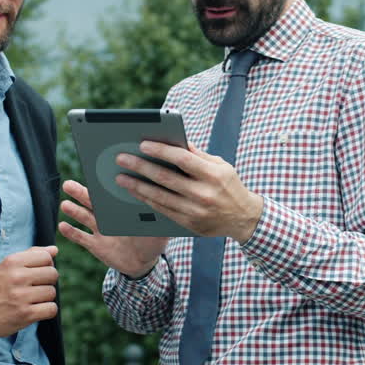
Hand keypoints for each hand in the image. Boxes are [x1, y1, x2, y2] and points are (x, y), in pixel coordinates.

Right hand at [0, 246, 58, 338]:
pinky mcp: (25, 315)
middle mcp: (17, 277)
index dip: (46, 265)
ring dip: (46, 297)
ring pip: (52, 292)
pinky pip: (51, 309)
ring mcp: (21, 297)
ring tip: (33, 299)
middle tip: (36, 287)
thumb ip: (30, 255)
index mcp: (12, 262)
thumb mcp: (6, 266)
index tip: (38, 273)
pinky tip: (37, 310)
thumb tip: (54, 249)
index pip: (46, 257)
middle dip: (47, 281)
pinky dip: (47, 310)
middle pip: (52, 274)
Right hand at [59, 180, 168, 278]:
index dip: (101, 183)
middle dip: (80, 193)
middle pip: (92, 202)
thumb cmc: (152, 241)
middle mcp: (108, 216)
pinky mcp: (95, 245)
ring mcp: (100, 230)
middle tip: (68, 184)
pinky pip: (82, 238)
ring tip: (65, 204)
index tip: (93, 172)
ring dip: (74, 211)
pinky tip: (62, 226)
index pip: (109, 193)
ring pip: (84, 217)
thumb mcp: (158, 229)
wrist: (143, 264)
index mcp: (121, 208)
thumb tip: (162, 202)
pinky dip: (72, 232)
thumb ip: (158, 217)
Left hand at [114, 142, 263, 241]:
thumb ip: (198, 155)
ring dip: (137, 186)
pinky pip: (163, 210)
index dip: (161, 151)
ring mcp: (196, 211)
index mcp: (214, 175)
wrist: (243, 218)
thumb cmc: (228, 185)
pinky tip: (135, 191)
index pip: (183, 159)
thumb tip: (174, 140)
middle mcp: (204, 194)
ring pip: (160, 196)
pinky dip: (147, 200)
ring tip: (121, 177)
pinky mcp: (189, 224)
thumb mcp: (220, 166)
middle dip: (141, 167)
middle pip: (166, 178)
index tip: (142, 144)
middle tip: (121, 159)